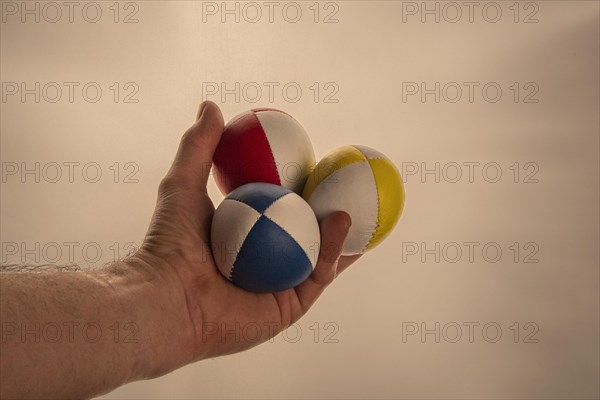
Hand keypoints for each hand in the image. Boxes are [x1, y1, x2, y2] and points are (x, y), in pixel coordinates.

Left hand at [132, 101, 359, 376]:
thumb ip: (199, 146)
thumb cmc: (169, 244)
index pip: (278, 209)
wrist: (167, 298)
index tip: (317, 166)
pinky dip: (332, 251)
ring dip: (337, 233)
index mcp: (244, 237)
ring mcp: (277, 286)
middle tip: (347, 188)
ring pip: (317, 256)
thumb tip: (211, 106)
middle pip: (304, 234)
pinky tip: (341, 225)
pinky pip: (317, 277)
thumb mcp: (182, 184)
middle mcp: (263, 262)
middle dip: (328, 214)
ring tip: (352, 207)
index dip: (299, 189)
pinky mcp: (288, 308)